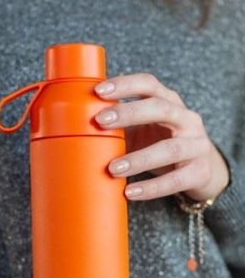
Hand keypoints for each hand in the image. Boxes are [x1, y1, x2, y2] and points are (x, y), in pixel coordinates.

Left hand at [94, 73, 229, 201]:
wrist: (202, 170)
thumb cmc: (163, 145)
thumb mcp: (144, 130)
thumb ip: (119, 127)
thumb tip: (74, 128)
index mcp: (169, 102)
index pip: (149, 85)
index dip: (125, 85)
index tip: (98, 91)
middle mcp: (187, 119)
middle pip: (160, 108)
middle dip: (129, 113)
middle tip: (99, 122)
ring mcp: (197, 145)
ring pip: (170, 148)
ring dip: (139, 158)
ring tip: (112, 169)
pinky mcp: (199, 172)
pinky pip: (175, 180)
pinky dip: (152, 188)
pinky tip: (130, 192)